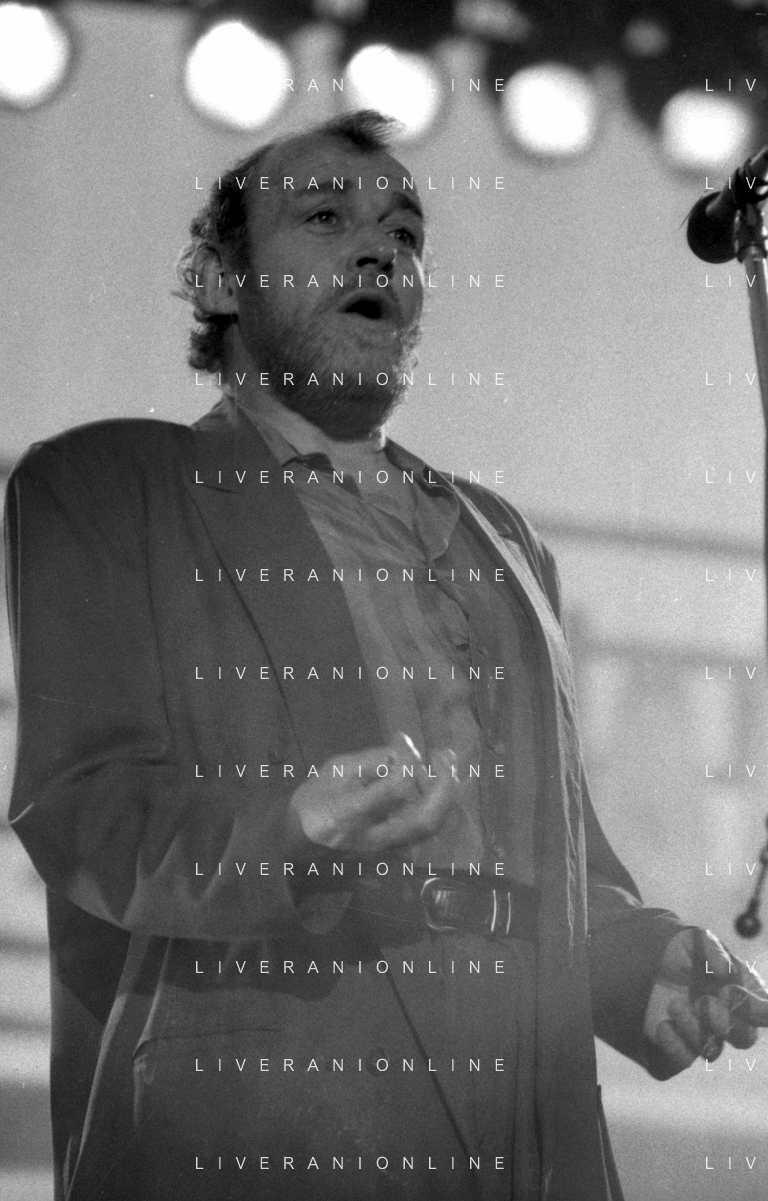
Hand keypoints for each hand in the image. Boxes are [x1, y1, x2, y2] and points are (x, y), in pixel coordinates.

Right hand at [287, 732, 458, 855]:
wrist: (295, 845)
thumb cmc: (312, 802)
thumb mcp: (334, 771)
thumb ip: (372, 759)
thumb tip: (406, 747)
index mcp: (350, 813)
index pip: (394, 790)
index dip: (408, 762)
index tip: (407, 743)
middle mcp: (372, 838)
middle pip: (424, 820)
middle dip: (444, 786)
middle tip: (443, 757)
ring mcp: (385, 852)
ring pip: (429, 828)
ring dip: (442, 795)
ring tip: (439, 767)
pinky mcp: (391, 855)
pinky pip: (422, 831)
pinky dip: (433, 805)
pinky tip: (429, 785)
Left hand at [643, 927, 767, 1070]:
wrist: (648, 963)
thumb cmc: (681, 950)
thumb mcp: (693, 940)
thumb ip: (712, 950)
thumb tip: (727, 970)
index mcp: (744, 991)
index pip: (764, 1011)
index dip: (752, 1008)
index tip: (726, 991)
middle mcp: (730, 1018)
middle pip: (744, 1038)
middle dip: (724, 1022)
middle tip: (701, 1001)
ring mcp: (707, 1035)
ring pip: (712, 1050)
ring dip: (693, 1029)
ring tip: (674, 1004)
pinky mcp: (682, 1047)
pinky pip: (684, 1059)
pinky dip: (674, 1044)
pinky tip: (662, 1024)